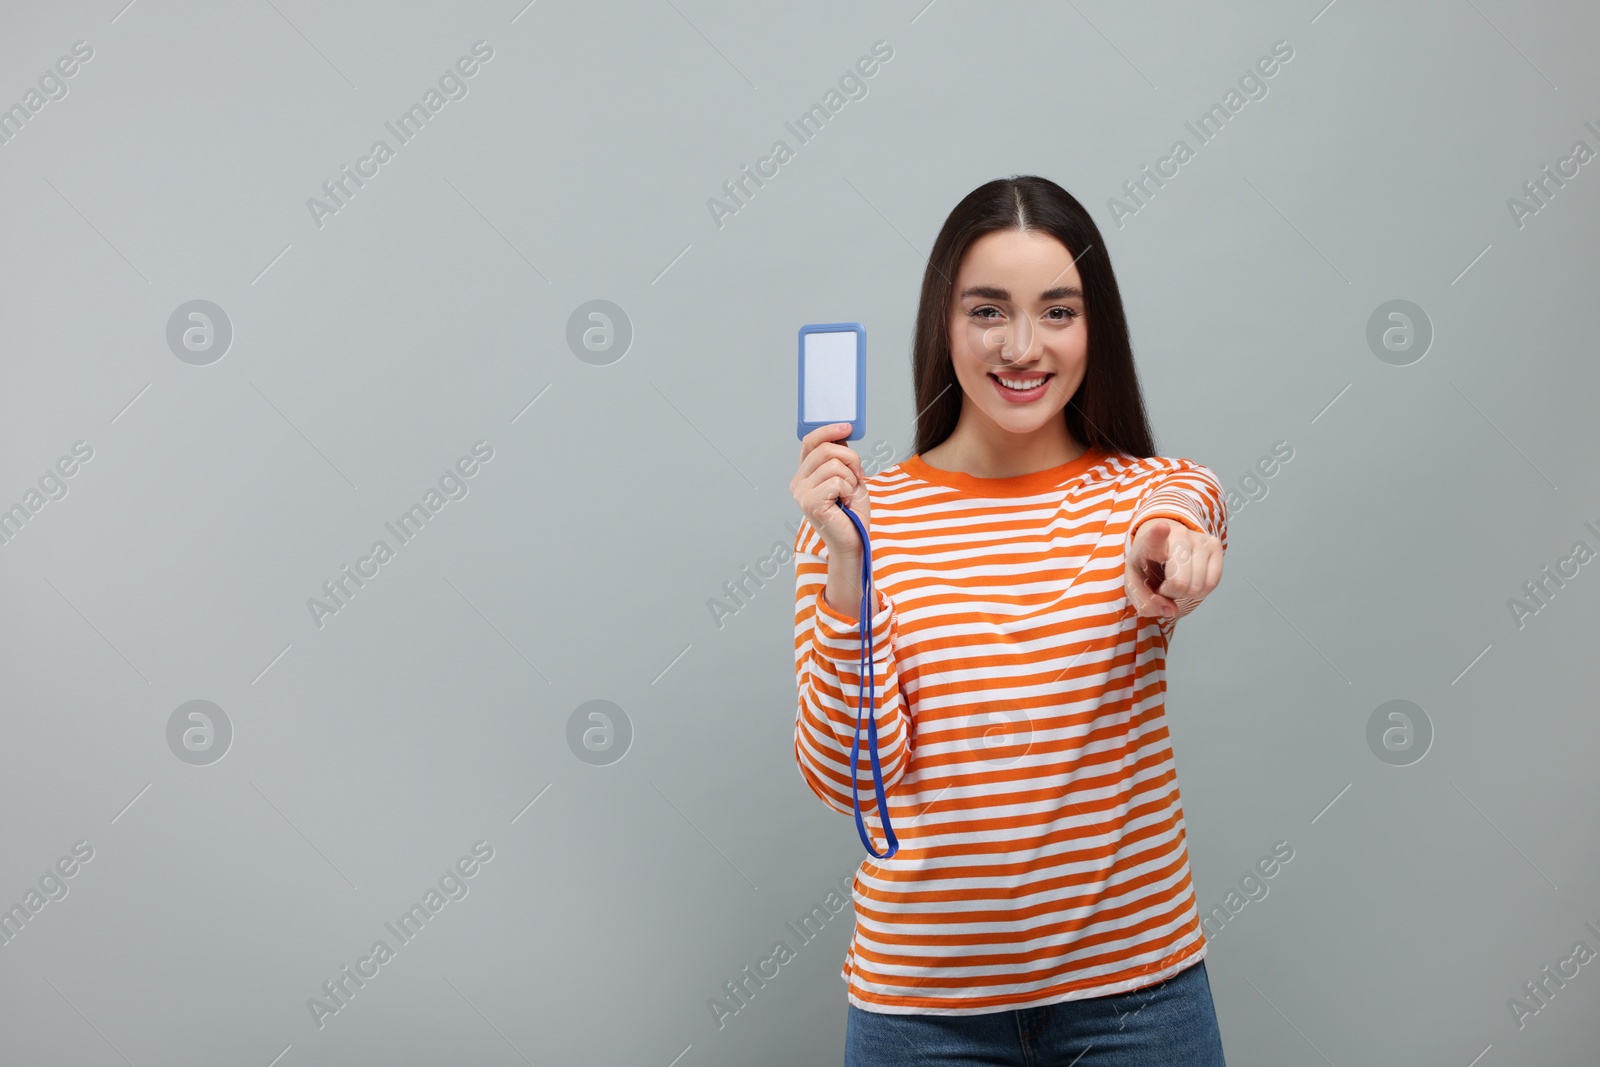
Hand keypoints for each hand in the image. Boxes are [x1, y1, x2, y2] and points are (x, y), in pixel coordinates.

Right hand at [791, 422, 869, 560]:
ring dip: (850, 479)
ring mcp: (801, 493)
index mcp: (804, 474)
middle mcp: (798, 482)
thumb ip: (841, 458)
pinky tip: (845, 503)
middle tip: (858, 475)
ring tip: (848, 495)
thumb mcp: (849, 477)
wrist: (854, 541)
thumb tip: (842, 434)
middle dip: (850, 458)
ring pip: (834, 464)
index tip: (847, 426)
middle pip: (825, 449)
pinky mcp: (810, 502)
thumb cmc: (852, 512)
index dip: (828, 430)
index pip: (810, 442)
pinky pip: (837, 481)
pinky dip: (849, 491)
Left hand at [1125, 518, 1222, 618]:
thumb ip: (1145, 603)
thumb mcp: (1135, 585)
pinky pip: (1212, 583)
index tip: (1162, 527)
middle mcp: (1178, 536)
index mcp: (1150, 542)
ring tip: (1176, 580)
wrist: (1162, 544)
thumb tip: (1171, 610)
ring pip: (1199, 586)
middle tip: (1163, 585)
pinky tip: (1190, 580)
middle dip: (1171, 593)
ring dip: (1186, 593)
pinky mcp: (1214, 545)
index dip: (1159, 534)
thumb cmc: (1147, 564)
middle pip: (1181, 582)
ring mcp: (1199, 539)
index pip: (1156, 537)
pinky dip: (1200, 591)